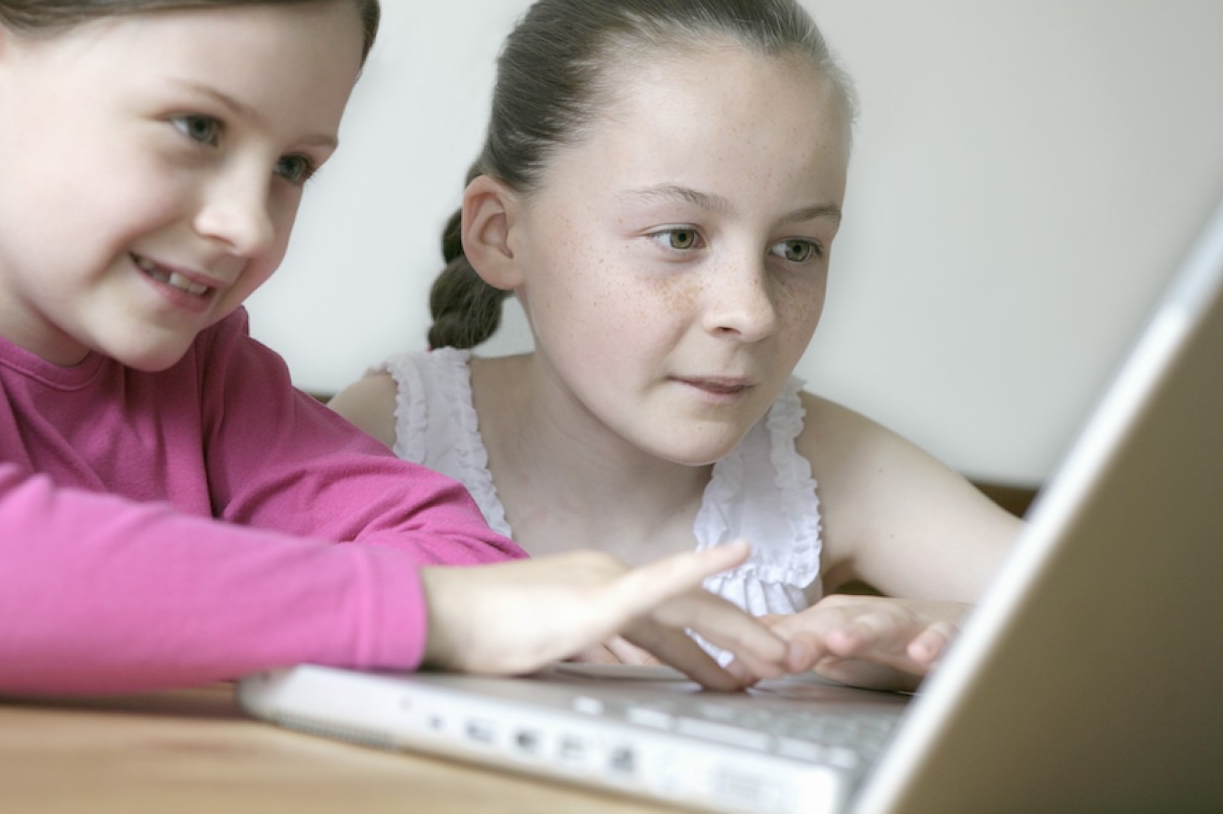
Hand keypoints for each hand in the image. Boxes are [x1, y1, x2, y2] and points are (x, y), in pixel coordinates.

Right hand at [420, 541, 790, 689]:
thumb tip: (619, 669)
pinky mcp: (592, 599)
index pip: (672, 612)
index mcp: (599, 587)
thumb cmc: (481, 634)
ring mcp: (602, 582)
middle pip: (691, 607)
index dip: (715, 638)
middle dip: (741, 637)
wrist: (439, 617)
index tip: (745, 664)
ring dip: (738, 630)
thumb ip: (588, 650)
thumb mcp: (549, 646)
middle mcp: (608, 575)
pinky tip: (734, 552)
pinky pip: (655, 583)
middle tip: (783, 663)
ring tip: (776, 655)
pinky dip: (699, 567)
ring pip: (688, 605)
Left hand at [761, 595, 968, 690]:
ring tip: (841, 642)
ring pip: (880, 624)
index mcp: (835, 618)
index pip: (797, 631)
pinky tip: (923, 654)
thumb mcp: (832, 643)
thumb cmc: (883, 637)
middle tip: (788, 656)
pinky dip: (933, 644)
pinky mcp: (943, 633)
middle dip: (808, 638)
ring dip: (861, 631)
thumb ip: (789, 648)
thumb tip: (733, 660)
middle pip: (832, 623)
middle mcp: (864, 615)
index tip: (745, 664)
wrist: (951, 624)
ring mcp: (904, 623)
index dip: (771, 647)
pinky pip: (940, 638)